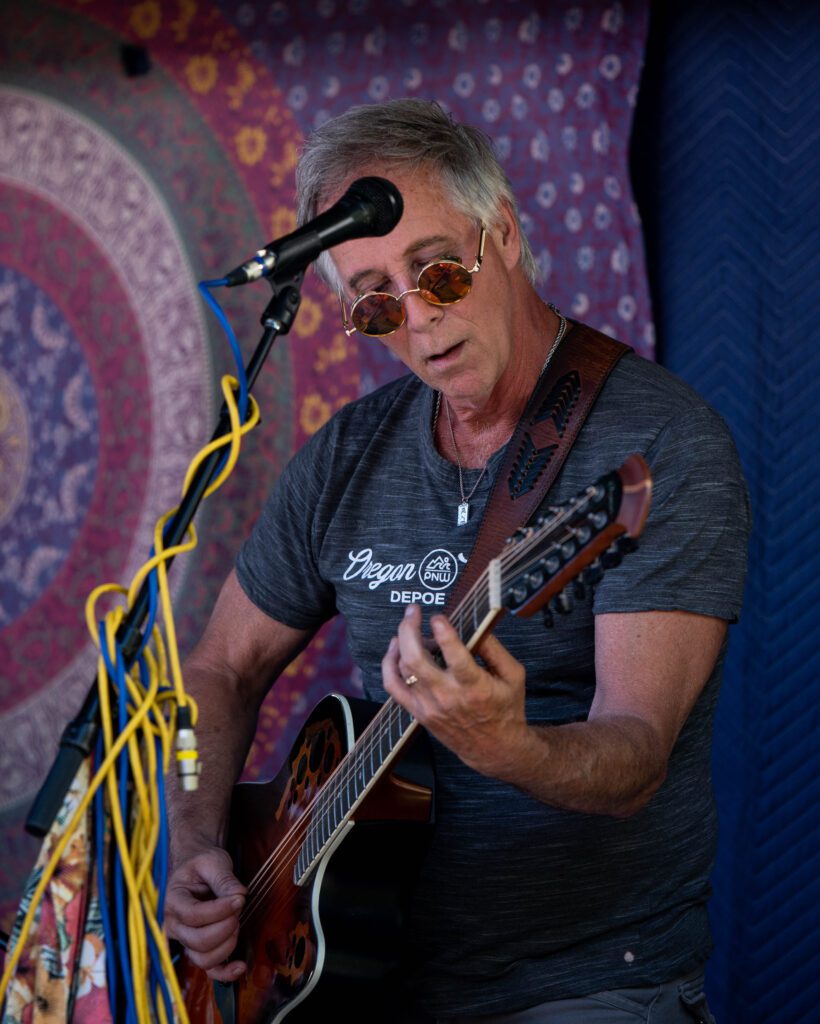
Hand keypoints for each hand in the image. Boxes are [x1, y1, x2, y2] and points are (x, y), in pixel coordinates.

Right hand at [165, 845, 247, 981]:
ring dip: (227, 945)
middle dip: (225, 927)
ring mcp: (183, 940)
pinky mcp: (195, 948)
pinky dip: (224, 972)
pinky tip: (240, 966)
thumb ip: (225, 879)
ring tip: (237, 923)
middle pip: (198, 941)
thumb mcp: (212, 861)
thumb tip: (240, 896)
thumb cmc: (201, 862)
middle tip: (238, 909)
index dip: (219, 910)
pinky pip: (207, 969)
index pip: (193, 915)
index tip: (239, 899)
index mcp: (172, 900)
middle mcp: (172, 925)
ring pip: (203, 958)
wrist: (196, 867)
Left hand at [382, 604, 529, 777]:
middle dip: (410, 628)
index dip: (443, 633)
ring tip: (411, 627)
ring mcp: (429, 706)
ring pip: (402, 669)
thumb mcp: (513, 675)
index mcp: (474, 687)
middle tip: (413, 611)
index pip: (454, 657)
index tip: (438, 617)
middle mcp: (447, 697)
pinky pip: (392, 685)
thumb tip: (475, 626)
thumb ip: (494, 648)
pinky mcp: (418, 712)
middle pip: (416, 659)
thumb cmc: (506, 709)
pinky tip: (395, 648)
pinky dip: (389, 663)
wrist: (494, 748)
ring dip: (402, 641)